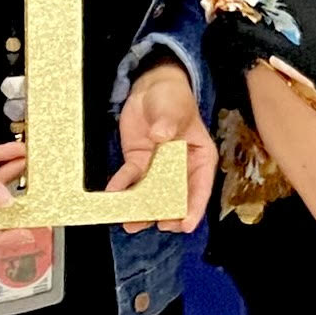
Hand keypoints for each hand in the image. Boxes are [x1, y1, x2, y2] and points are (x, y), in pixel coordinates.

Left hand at [112, 61, 214, 232]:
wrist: (151, 89)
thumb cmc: (173, 98)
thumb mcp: (174, 109)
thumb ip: (169, 123)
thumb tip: (161, 135)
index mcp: (200, 158)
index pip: (200, 187)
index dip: (194, 208)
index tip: (185, 225)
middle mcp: (181, 168)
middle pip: (176, 197)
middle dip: (166, 214)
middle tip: (158, 225)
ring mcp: (158, 168)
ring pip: (151, 194)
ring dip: (141, 209)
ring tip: (130, 222)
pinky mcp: (139, 163)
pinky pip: (130, 178)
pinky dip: (122, 187)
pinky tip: (114, 193)